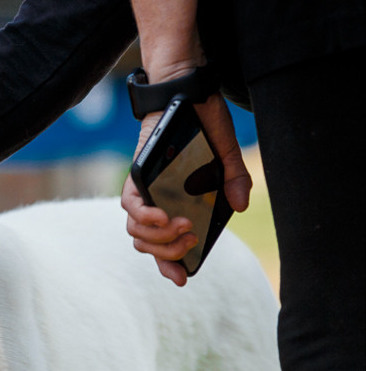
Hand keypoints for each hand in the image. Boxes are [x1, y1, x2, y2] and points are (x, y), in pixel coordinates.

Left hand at [121, 91, 250, 286]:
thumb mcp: (225, 154)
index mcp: (175, 202)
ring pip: (136, 230)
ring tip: (183, 228)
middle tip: (190, 243)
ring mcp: (143, 188)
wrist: (186, 91)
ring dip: (159, 238)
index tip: (182, 278)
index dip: (169, 264)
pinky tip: (162, 219)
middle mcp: (155, 199)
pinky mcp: (136, 174)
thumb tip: (239, 206)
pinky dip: (144, 217)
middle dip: (168, 253)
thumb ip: (233, 180)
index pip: (163, 242)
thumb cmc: (203, 123)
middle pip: (147, 242)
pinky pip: (130, 204)